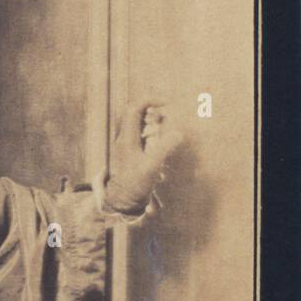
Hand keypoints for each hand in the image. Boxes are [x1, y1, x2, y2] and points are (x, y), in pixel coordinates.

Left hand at [104, 100, 182, 214]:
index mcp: (127, 137)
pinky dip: (149, 130)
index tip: (167, 103)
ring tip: (165, 123)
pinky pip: (138, 133)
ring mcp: (125, 144)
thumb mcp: (151, 166)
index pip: (134, 108)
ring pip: (135, 122)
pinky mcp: (129, 152)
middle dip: (151, 107)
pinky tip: (160, 139)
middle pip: (134, 112)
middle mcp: (124, 138)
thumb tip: (180, 132)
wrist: (121, 200)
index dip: (150, 101)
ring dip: (150, 118)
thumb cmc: (134, 184)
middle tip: (167, 111)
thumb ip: (165, 148)